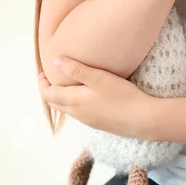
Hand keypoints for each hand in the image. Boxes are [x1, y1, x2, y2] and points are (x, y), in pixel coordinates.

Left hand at [39, 57, 154, 138]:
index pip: (48, 94)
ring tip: (68, 85)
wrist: (143, 119)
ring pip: (68, 109)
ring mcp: (89, 120)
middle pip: (55, 103)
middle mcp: (78, 113)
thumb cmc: (122, 96)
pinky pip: (80, 113)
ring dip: (62, 98)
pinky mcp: (100, 123)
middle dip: (49, 91)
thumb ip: (77, 69)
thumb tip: (56, 61)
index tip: (44, 72)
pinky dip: (75, 104)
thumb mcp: (99, 78)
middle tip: (52, 78)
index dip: (42, 83)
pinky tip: (87, 97)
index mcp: (74, 101)